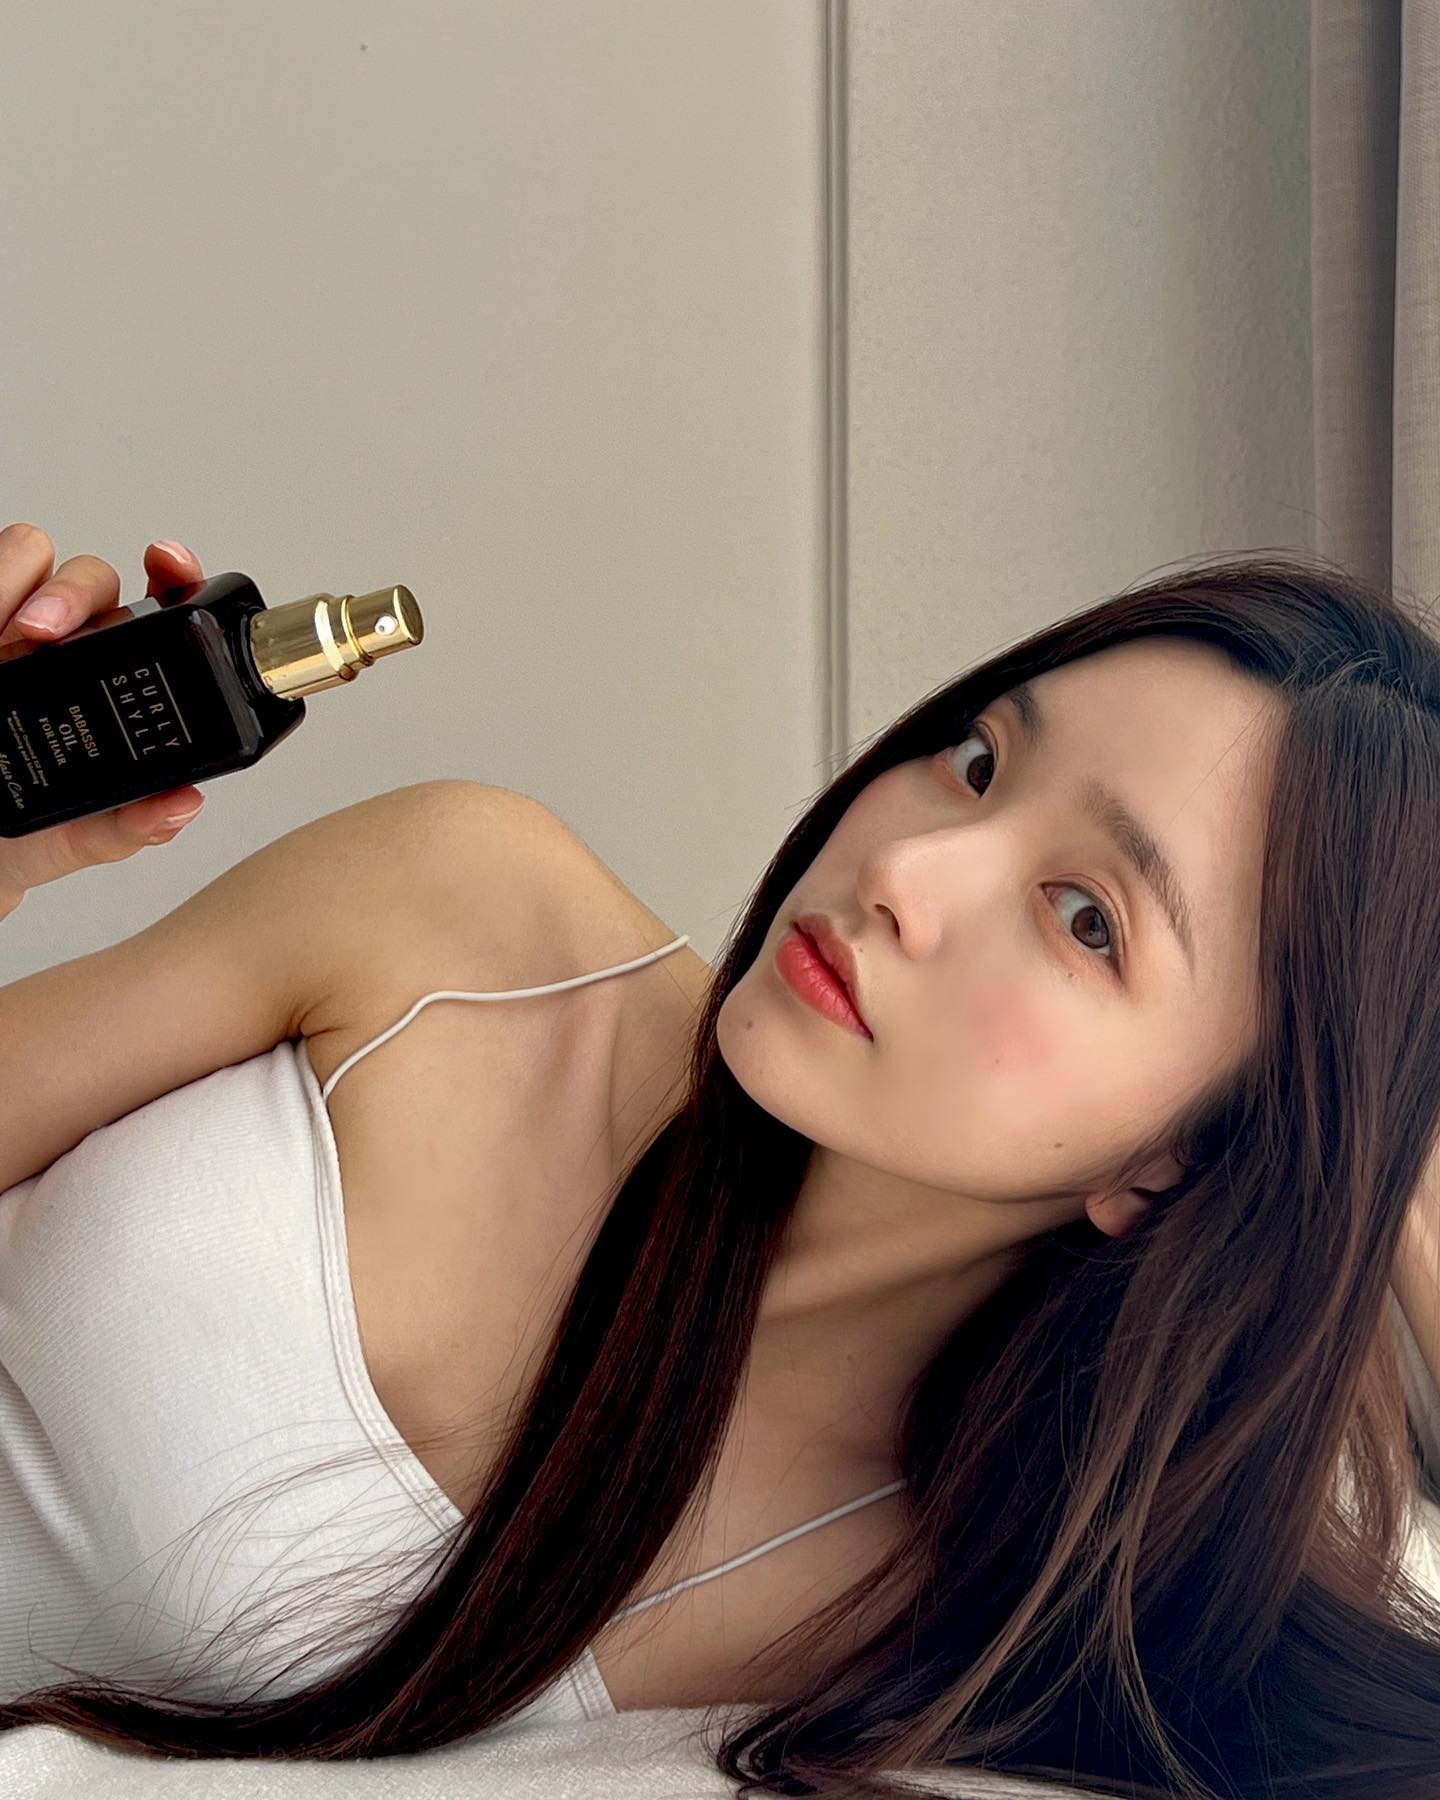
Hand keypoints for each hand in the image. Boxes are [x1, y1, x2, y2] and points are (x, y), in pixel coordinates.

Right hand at [0, 523, 210, 917]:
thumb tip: (183, 805)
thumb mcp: (84, 840)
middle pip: (92, 579)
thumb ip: (132, 827)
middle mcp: (72, 646)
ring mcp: (15, 631)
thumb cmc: (33, 837)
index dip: (174, 574)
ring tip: (12, 638)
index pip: (161, 606)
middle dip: (75, 593)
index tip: (169, 564)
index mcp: (123, 680)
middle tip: (45, 633)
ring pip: (30, 560)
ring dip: (21, 580)